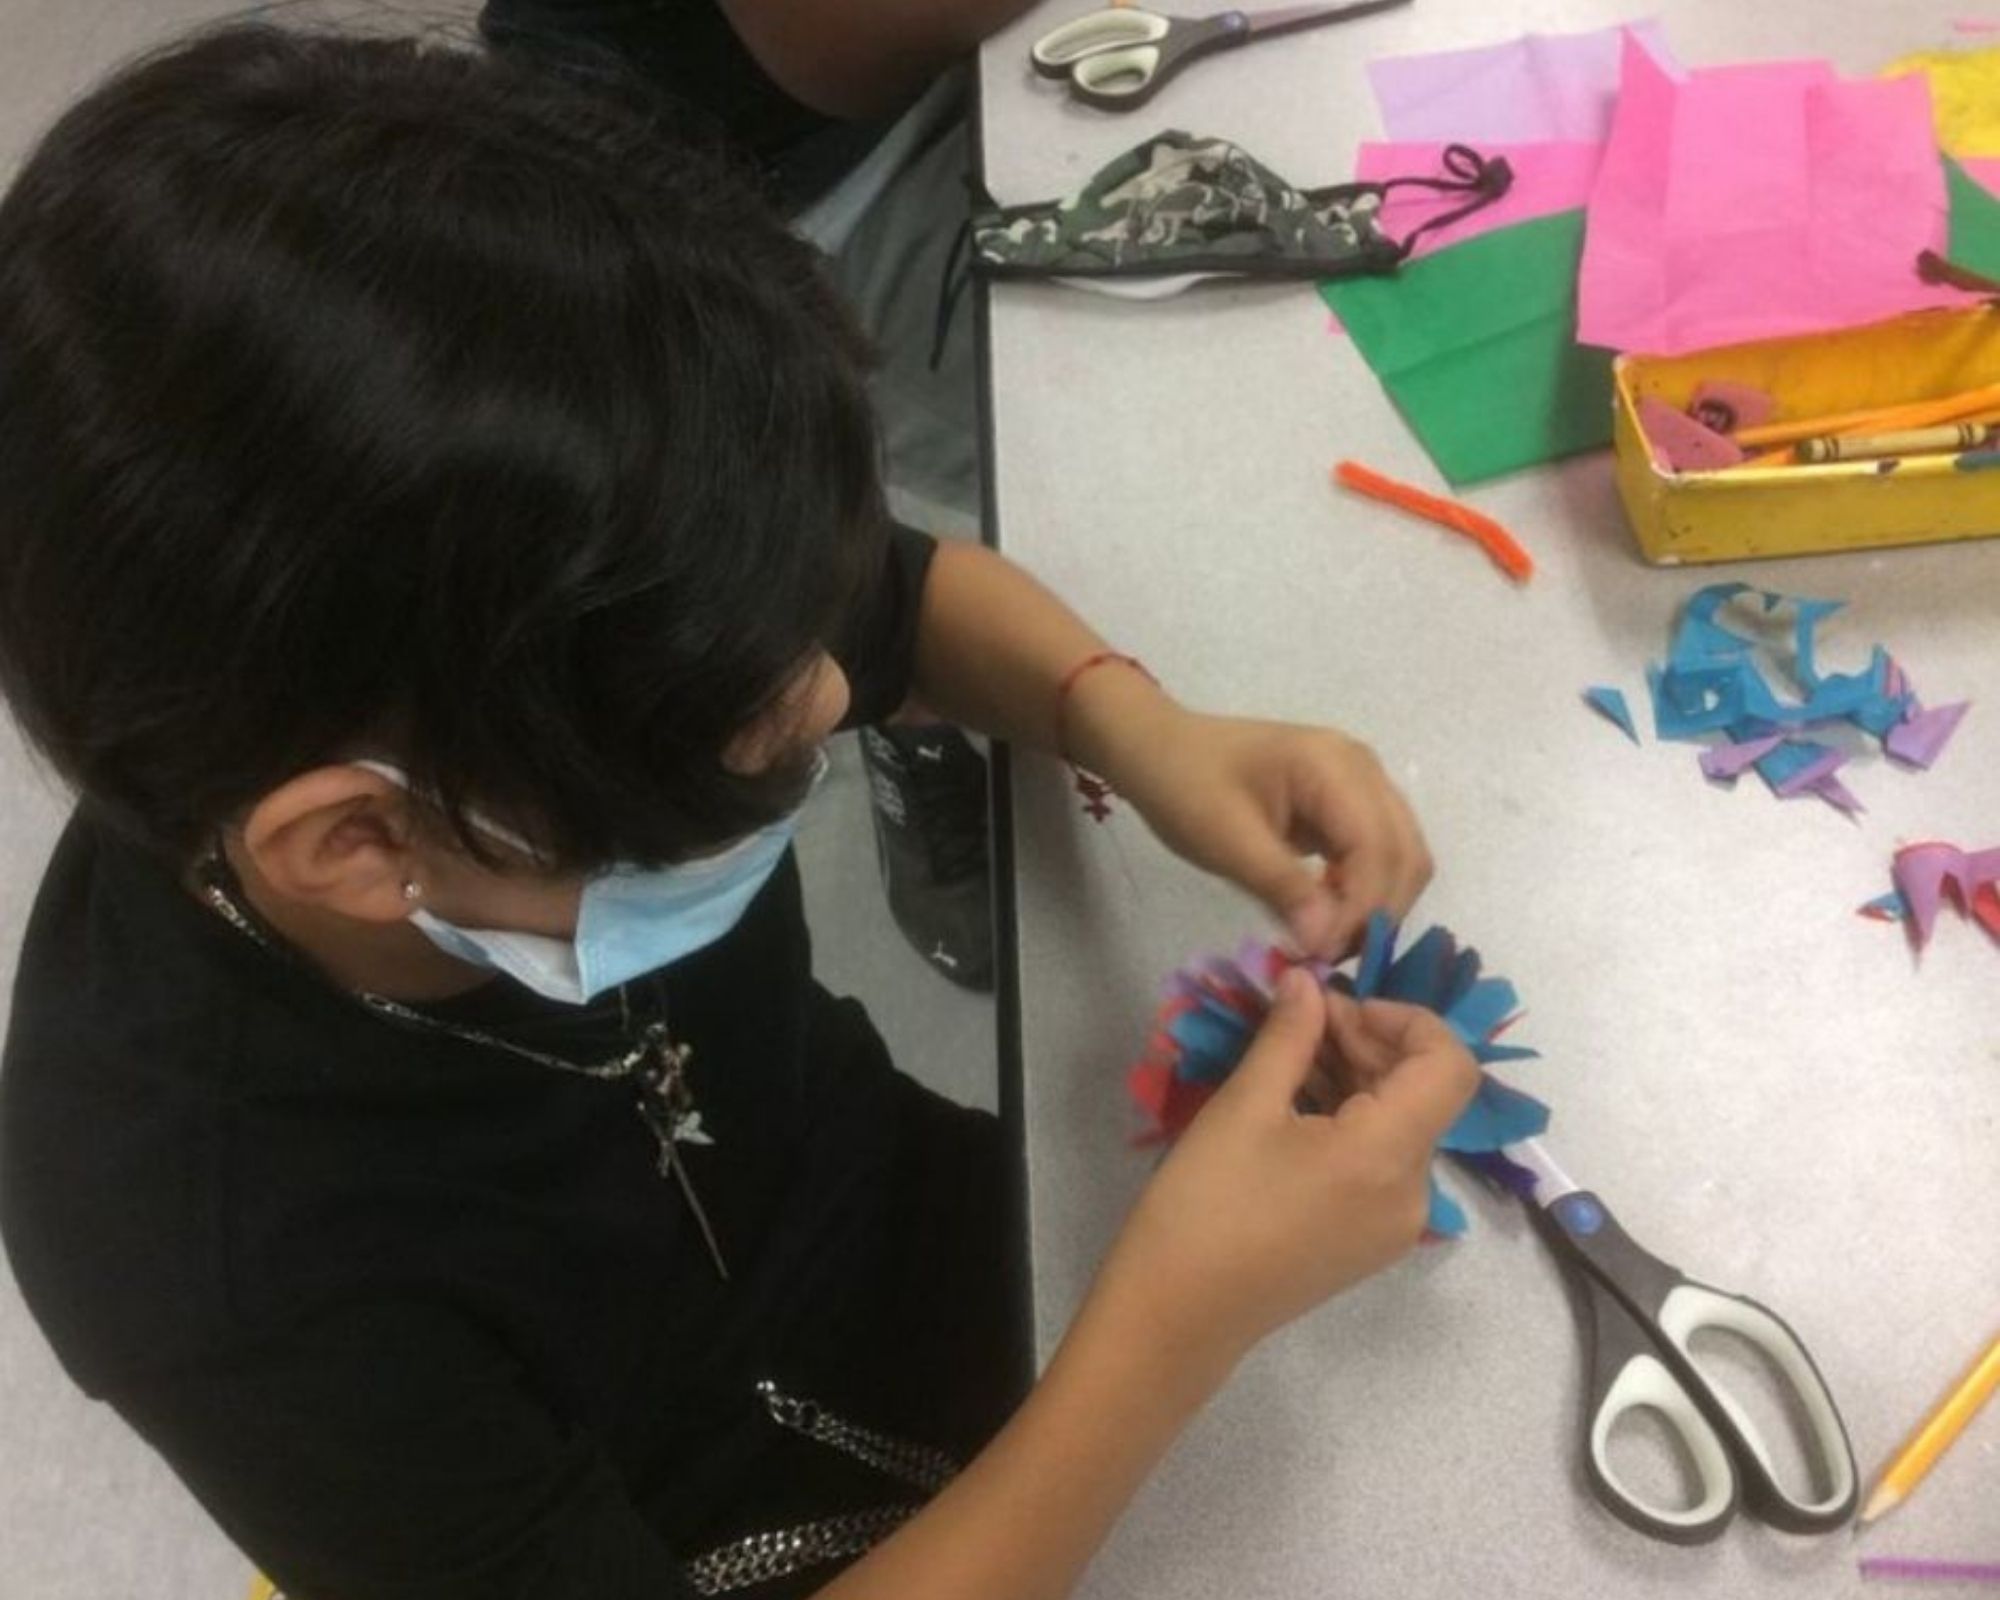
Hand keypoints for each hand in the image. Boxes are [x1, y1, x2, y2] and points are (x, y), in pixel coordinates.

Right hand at [1091, 971, 1478, 1373]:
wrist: (1177, 1316)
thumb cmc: (1206, 1206)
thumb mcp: (1244, 1106)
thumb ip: (1289, 1035)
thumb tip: (1308, 979)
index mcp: (1389, 1156)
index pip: (1450, 1065)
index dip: (1406, 1019)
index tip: (1337, 1007)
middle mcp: (1413, 1194)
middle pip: (1424, 1094)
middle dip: (1371, 1043)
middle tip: (1300, 1021)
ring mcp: (1395, 1225)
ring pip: (1401, 1125)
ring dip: (1358, 1079)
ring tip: (1288, 1058)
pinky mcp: (1370, 1241)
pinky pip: (1381, 1161)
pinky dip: (1351, 1120)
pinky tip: (1294, 1107)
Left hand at [1100, 705, 1432, 958]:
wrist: (1159, 749)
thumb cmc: (1184, 786)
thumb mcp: (1225, 840)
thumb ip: (1282, 887)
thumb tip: (1327, 940)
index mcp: (1335, 766)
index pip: (1377, 848)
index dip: (1361, 908)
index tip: (1323, 953)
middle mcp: (1364, 770)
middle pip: (1405, 855)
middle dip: (1377, 912)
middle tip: (1327, 958)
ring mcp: (1362, 785)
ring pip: (1401, 858)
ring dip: (1376, 906)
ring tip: (1326, 943)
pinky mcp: (1348, 806)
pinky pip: (1378, 856)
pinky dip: (1363, 892)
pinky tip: (1325, 917)